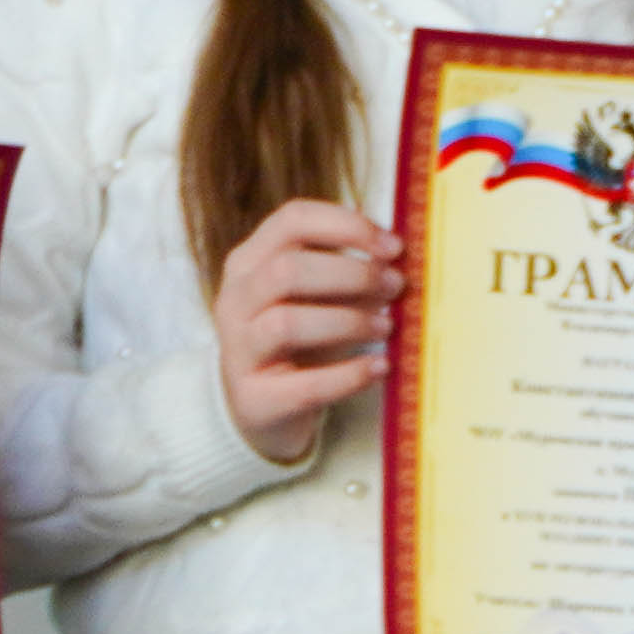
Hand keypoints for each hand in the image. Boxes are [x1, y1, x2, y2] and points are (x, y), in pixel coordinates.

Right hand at [210, 200, 401, 463]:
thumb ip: (347, 277)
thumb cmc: (299, 345)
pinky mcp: (254, 400)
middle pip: (287, 270)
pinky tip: (381, 367)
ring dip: (349, 322)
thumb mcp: (317, 301)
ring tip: (388, 327)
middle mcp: (235, 300)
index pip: (292, 221)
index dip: (347, 226)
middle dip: (352, 275)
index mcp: (250, 262)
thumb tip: (398, 262)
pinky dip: (349, 374)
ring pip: (287, 324)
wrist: (262, 412)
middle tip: (395, 287)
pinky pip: (305, 385)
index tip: (393, 246)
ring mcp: (238, 350)